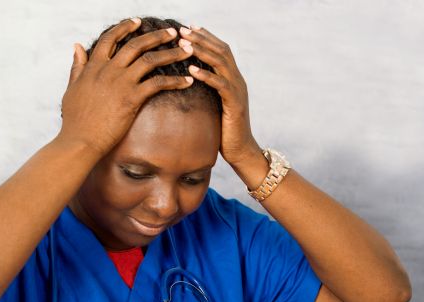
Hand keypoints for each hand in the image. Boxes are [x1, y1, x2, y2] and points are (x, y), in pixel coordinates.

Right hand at [58, 18, 194, 157]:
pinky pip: (158, 84)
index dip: (125, 28)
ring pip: (151, 60)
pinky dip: (175, 81)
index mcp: (94, 66)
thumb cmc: (75, 119)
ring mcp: (121, 83)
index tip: (137, 22)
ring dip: (172, 53)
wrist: (80, 140)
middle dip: (157, 36)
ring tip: (188, 50)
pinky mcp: (132, 98)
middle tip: (173, 32)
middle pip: (136, 45)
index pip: (111, 39)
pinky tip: (187, 81)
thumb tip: (77, 46)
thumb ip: (77, 66)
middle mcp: (109, 70)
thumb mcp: (72, 87)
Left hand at [177, 25, 262, 167]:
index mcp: (232, 78)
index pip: (220, 49)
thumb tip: (186, 81)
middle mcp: (237, 80)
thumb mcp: (213, 105)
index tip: (188, 27)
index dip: (206, 37)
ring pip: (221, 63)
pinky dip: (206, 76)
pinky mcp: (235, 103)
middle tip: (183, 30)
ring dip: (201, 52)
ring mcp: (238, 90)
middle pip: (220, 50)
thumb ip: (206, 91)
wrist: (240, 150)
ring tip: (184, 45)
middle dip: (201, 38)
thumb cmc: (223, 131)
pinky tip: (191, 70)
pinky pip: (220, 84)